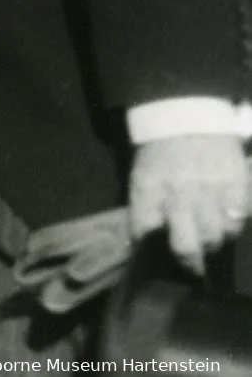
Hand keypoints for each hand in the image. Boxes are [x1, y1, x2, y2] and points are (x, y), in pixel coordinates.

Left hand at [129, 133, 251, 274]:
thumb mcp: (141, 175)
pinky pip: (238, 221)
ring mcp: (209, 190)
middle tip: (192, 264)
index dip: (150, 249)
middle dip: (188, 260)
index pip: (145, 231)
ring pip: (215, 237)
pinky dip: (232, 225)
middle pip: (185, 245)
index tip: (157, 259)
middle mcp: (178, 193)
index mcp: (147, 188)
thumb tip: (141, 241)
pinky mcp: (236, 185)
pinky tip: (226, 218)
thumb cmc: (160, 150)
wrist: (188, 115)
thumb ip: (144, 207)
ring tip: (209, 236)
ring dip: (213, 242)